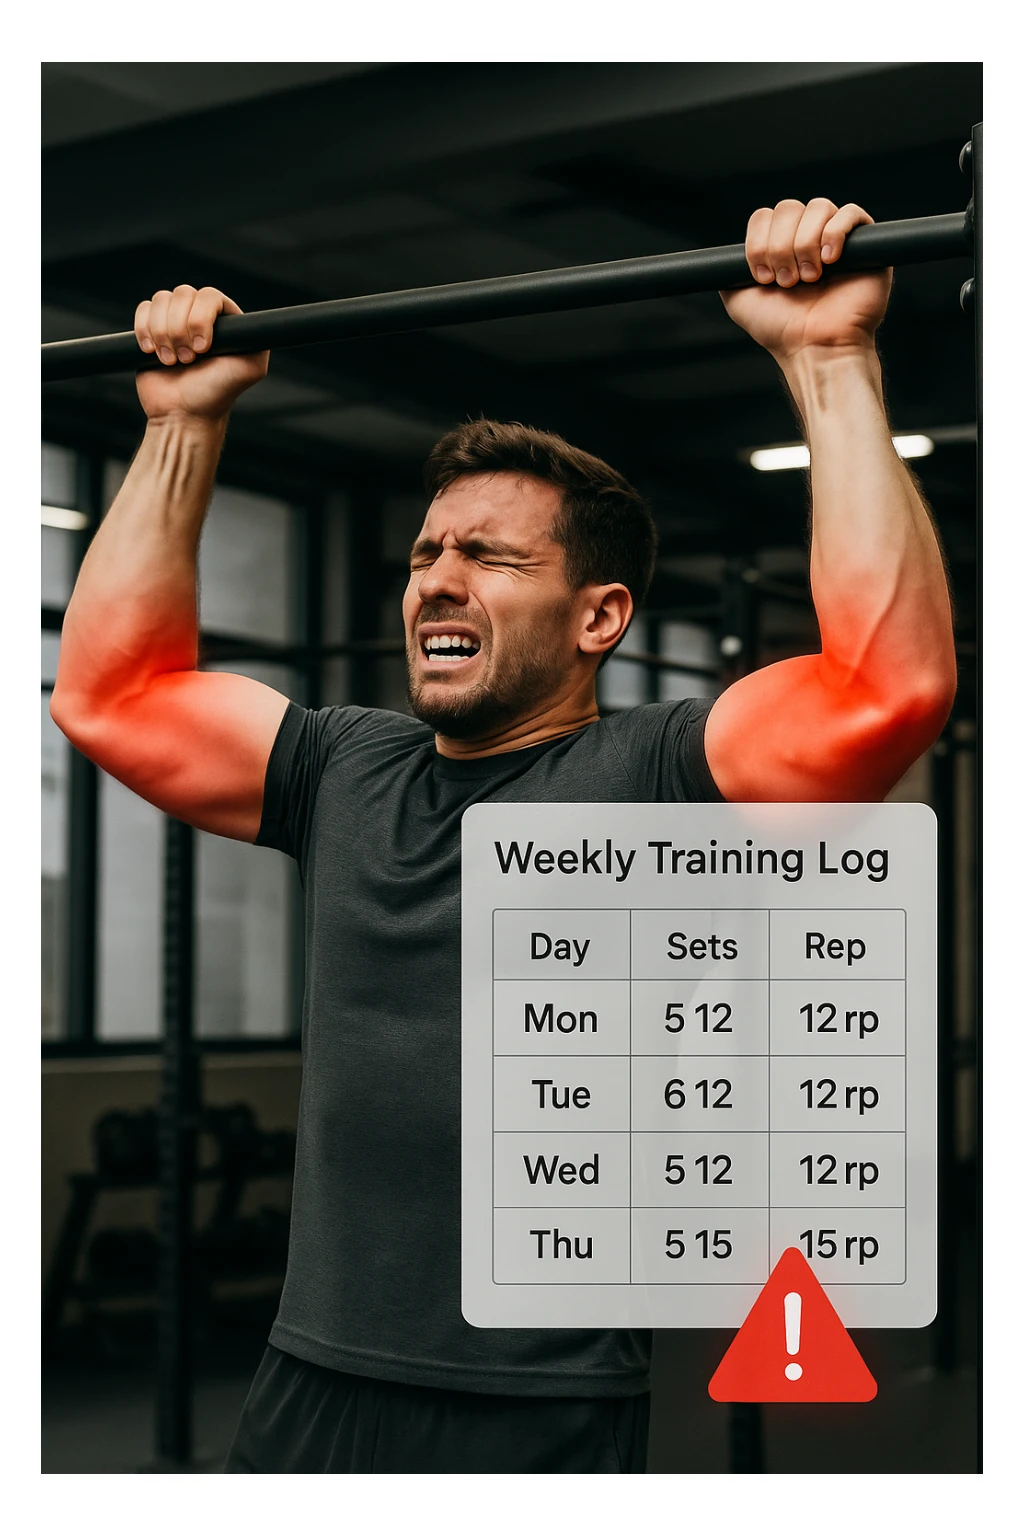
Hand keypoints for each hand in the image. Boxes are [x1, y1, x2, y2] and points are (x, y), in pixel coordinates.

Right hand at [134, 285, 268, 422]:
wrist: (183, 414)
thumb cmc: (217, 394)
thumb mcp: (251, 368)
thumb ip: (260, 340)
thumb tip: (261, 321)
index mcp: (226, 320)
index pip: (210, 296)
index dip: (201, 318)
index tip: (203, 349)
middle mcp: (201, 315)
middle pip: (183, 294)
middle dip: (180, 329)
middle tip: (188, 360)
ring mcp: (176, 319)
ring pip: (161, 300)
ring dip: (163, 333)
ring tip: (171, 361)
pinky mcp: (152, 327)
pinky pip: (143, 309)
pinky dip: (144, 330)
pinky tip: (152, 353)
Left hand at [719, 199, 891, 360]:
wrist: (816, 347)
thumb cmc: (782, 330)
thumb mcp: (739, 301)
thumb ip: (729, 273)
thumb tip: (725, 256)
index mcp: (780, 247)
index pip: (764, 216)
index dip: (759, 242)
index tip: (763, 277)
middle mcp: (807, 238)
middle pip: (788, 208)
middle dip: (781, 246)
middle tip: (787, 282)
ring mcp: (837, 238)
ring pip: (817, 207)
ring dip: (805, 244)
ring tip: (810, 278)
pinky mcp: (866, 242)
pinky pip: (850, 213)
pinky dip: (835, 233)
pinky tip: (830, 260)